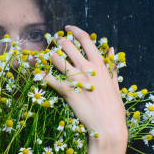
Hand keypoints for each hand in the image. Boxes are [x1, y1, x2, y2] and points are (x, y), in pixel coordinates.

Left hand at [43, 25, 127, 152]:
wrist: (108, 126)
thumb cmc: (114, 106)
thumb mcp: (115, 82)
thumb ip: (112, 65)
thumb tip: (112, 49)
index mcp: (99, 64)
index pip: (85, 39)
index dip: (74, 30)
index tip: (67, 28)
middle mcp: (87, 68)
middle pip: (68, 46)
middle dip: (59, 41)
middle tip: (54, 41)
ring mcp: (76, 79)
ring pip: (57, 59)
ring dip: (50, 56)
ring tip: (46, 56)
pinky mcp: (67, 91)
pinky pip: (50, 79)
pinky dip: (42, 75)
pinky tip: (38, 74)